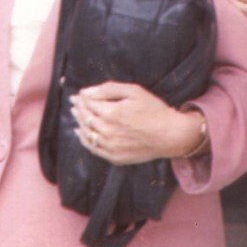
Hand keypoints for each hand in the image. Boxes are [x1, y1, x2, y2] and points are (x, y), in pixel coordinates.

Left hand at [70, 82, 202, 164]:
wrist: (171, 135)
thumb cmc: (154, 110)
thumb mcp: (134, 91)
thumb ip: (108, 89)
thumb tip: (85, 92)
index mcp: (112, 113)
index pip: (88, 104)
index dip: (81, 99)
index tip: (77, 95)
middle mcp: (108, 131)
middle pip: (85, 118)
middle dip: (78, 109)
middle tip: (74, 103)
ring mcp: (111, 146)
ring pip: (87, 133)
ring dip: (79, 122)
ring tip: (76, 114)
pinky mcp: (115, 157)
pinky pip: (93, 149)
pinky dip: (84, 140)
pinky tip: (81, 133)